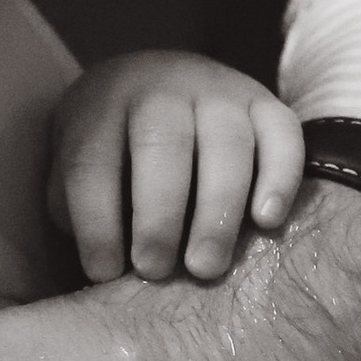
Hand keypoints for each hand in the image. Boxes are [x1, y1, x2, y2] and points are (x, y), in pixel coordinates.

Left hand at [49, 51, 306, 279]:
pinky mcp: (266, 103)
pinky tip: (266, 223)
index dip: (96, 221)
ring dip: (217, 211)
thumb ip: (84, 210)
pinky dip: (280, 179)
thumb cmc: (113, 156)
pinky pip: (282, 135)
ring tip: (205, 267)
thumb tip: (109, 268)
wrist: (158, 89)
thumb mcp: (77, 172)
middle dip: (158, 216)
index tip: (104, 273)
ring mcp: (219, 91)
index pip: (93, 160)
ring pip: (226, 144)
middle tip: (156, 272)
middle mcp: (161, 88)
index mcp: (101, 104)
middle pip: (162, 145)